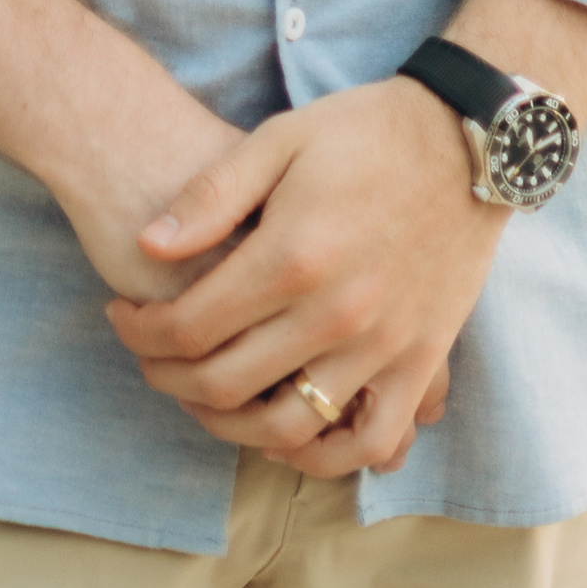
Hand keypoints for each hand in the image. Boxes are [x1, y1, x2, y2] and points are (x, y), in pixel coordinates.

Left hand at [104, 77, 500, 479]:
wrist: (464, 140)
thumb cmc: (363, 132)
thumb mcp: (279, 140)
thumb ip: (211, 196)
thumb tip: (148, 246)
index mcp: (291, 255)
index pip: (189, 326)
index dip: (141, 331)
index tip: (122, 316)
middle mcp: (335, 313)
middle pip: (225, 384)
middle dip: (168, 378)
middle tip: (150, 357)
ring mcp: (383, 346)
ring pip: (287, 428)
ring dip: (230, 426)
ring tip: (206, 396)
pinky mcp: (421, 362)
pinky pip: (371, 441)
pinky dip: (324, 455)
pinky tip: (287, 434)